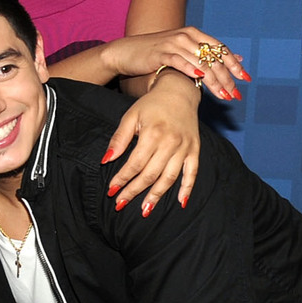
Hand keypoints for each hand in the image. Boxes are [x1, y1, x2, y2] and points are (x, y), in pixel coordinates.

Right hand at [98, 26, 248, 101]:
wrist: (126, 52)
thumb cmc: (155, 53)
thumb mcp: (183, 51)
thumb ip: (208, 53)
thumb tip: (236, 57)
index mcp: (194, 34)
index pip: (220, 49)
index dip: (234, 64)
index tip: (245, 79)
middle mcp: (186, 36)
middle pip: (213, 58)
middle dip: (227, 78)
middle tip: (234, 94)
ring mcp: (173, 43)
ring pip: (200, 62)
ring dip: (213, 81)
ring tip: (222, 95)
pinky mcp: (160, 52)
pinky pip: (179, 61)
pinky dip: (191, 70)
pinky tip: (199, 80)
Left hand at [101, 74, 201, 215]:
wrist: (179, 92)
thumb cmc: (151, 105)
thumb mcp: (130, 116)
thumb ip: (119, 139)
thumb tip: (105, 160)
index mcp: (153, 134)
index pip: (134, 163)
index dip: (122, 178)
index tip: (111, 190)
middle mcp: (171, 143)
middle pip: (150, 174)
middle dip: (134, 191)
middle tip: (121, 204)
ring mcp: (185, 148)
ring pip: (170, 178)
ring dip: (156, 195)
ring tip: (145, 210)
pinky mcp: (195, 150)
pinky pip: (193, 173)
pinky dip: (187, 189)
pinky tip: (180, 203)